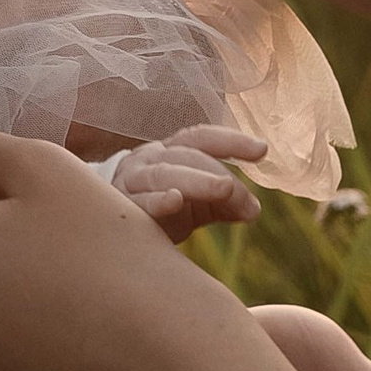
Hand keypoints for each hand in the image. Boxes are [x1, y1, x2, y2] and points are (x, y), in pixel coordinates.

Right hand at [109, 126, 264, 238]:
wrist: (108, 233)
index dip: (231, 140)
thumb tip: (254, 209)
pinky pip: (139, 201)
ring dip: (197, 181)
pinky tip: (175, 201)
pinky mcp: (120, 206)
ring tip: (225, 190)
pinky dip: (157, 200)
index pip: (202, 137)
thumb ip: (223, 203)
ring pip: (165, 173)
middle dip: (218, 174)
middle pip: (186, 156)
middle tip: (244, 196)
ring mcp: (131, 180)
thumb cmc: (157, 212)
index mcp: (171, 152)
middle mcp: (150, 159)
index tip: (262, 150)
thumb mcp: (195, 205)